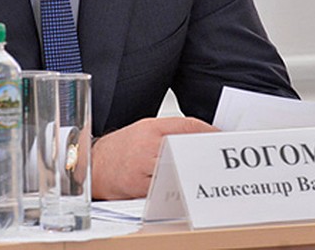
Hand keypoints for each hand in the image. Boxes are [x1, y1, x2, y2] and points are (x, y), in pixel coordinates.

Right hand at [90, 116, 216, 199]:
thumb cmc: (121, 148)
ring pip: (178, 169)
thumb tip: (199, 137)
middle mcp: (147, 146)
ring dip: (193, 170)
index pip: (187, 126)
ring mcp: (143, 168)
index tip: (219, 137)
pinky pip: (166, 188)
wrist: (95, 166)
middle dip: (204, 152)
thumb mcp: (145, 129)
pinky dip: (178, 187)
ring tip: (204, 171)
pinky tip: (185, 185)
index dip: (208, 132)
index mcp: (150, 128)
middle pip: (186, 148)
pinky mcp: (140, 188)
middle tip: (216, 156)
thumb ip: (170, 130)